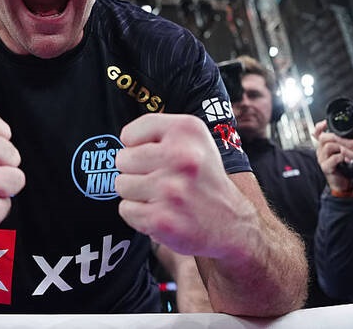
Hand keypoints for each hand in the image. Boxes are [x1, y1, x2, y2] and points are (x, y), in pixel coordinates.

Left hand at [114, 113, 254, 256]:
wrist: (231, 223)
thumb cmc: (202, 176)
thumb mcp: (192, 138)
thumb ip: (156, 131)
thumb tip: (122, 142)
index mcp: (186, 130)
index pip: (129, 134)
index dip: (137, 147)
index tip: (157, 156)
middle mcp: (181, 156)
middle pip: (122, 159)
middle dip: (135, 171)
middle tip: (160, 178)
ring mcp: (171, 189)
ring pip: (121, 185)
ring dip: (136, 193)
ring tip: (162, 196)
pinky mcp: (162, 219)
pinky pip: (126, 210)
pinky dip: (139, 214)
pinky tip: (162, 212)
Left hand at [313, 109, 352, 188]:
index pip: (350, 143)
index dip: (338, 138)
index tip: (330, 132)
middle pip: (345, 150)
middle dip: (335, 143)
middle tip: (327, 135)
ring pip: (347, 155)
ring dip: (340, 148)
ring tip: (334, 139)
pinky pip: (352, 160)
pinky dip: (346, 153)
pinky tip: (344, 147)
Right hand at [313, 119, 352, 190]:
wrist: (341, 183)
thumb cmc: (342, 166)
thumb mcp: (341, 151)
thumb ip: (340, 142)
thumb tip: (347, 131)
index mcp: (323, 146)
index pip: (317, 133)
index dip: (320, 126)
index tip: (326, 122)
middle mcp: (320, 151)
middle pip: (323, 138)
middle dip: (334, 136)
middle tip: (343, 138)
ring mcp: (322, 159)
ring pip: (328, 146)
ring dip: (340, 147)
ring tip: (347, 150)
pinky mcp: (326, 167)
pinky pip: (333, 159)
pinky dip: (341, 157)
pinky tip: (347, 159)